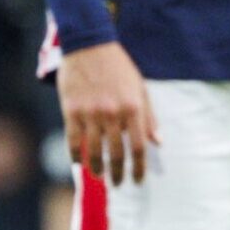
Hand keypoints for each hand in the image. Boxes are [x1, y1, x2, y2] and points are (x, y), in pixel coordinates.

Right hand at [58, 41, 159, 184]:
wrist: (89, 46)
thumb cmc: (119, 68)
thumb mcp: (140, 88)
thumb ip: (149, 117)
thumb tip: (158, 142)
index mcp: (133, 108)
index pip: (138, 146)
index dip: (139, 167)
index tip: (138, 180)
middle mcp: (113, 113)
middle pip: (116, 153)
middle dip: (119, 173)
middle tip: (119, 183)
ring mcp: (90, 113)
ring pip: (93, 150)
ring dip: (97, 168)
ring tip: (100, 176)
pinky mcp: (71, 111)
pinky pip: (73, 141)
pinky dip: (76, 155)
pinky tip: (80, 163)